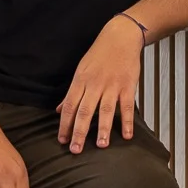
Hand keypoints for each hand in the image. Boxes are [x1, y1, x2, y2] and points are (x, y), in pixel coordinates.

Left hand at [59, 15, 142, 153]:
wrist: (120, 37)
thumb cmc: (99, 54)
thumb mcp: (81, 70)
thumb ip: (71, 92)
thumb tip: (60, 110)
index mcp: (80, 81)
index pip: (69, 106)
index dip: (65, 124)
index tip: (62, 140)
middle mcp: (95, 84)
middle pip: (84, 111)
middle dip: (79, 132)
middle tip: (75, 150)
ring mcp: (112, 85)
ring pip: (105, 110)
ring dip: (102, 129)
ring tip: (100, 146)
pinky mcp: (128, 85)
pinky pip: (127, 106)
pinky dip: (127, 121)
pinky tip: (126, 135)